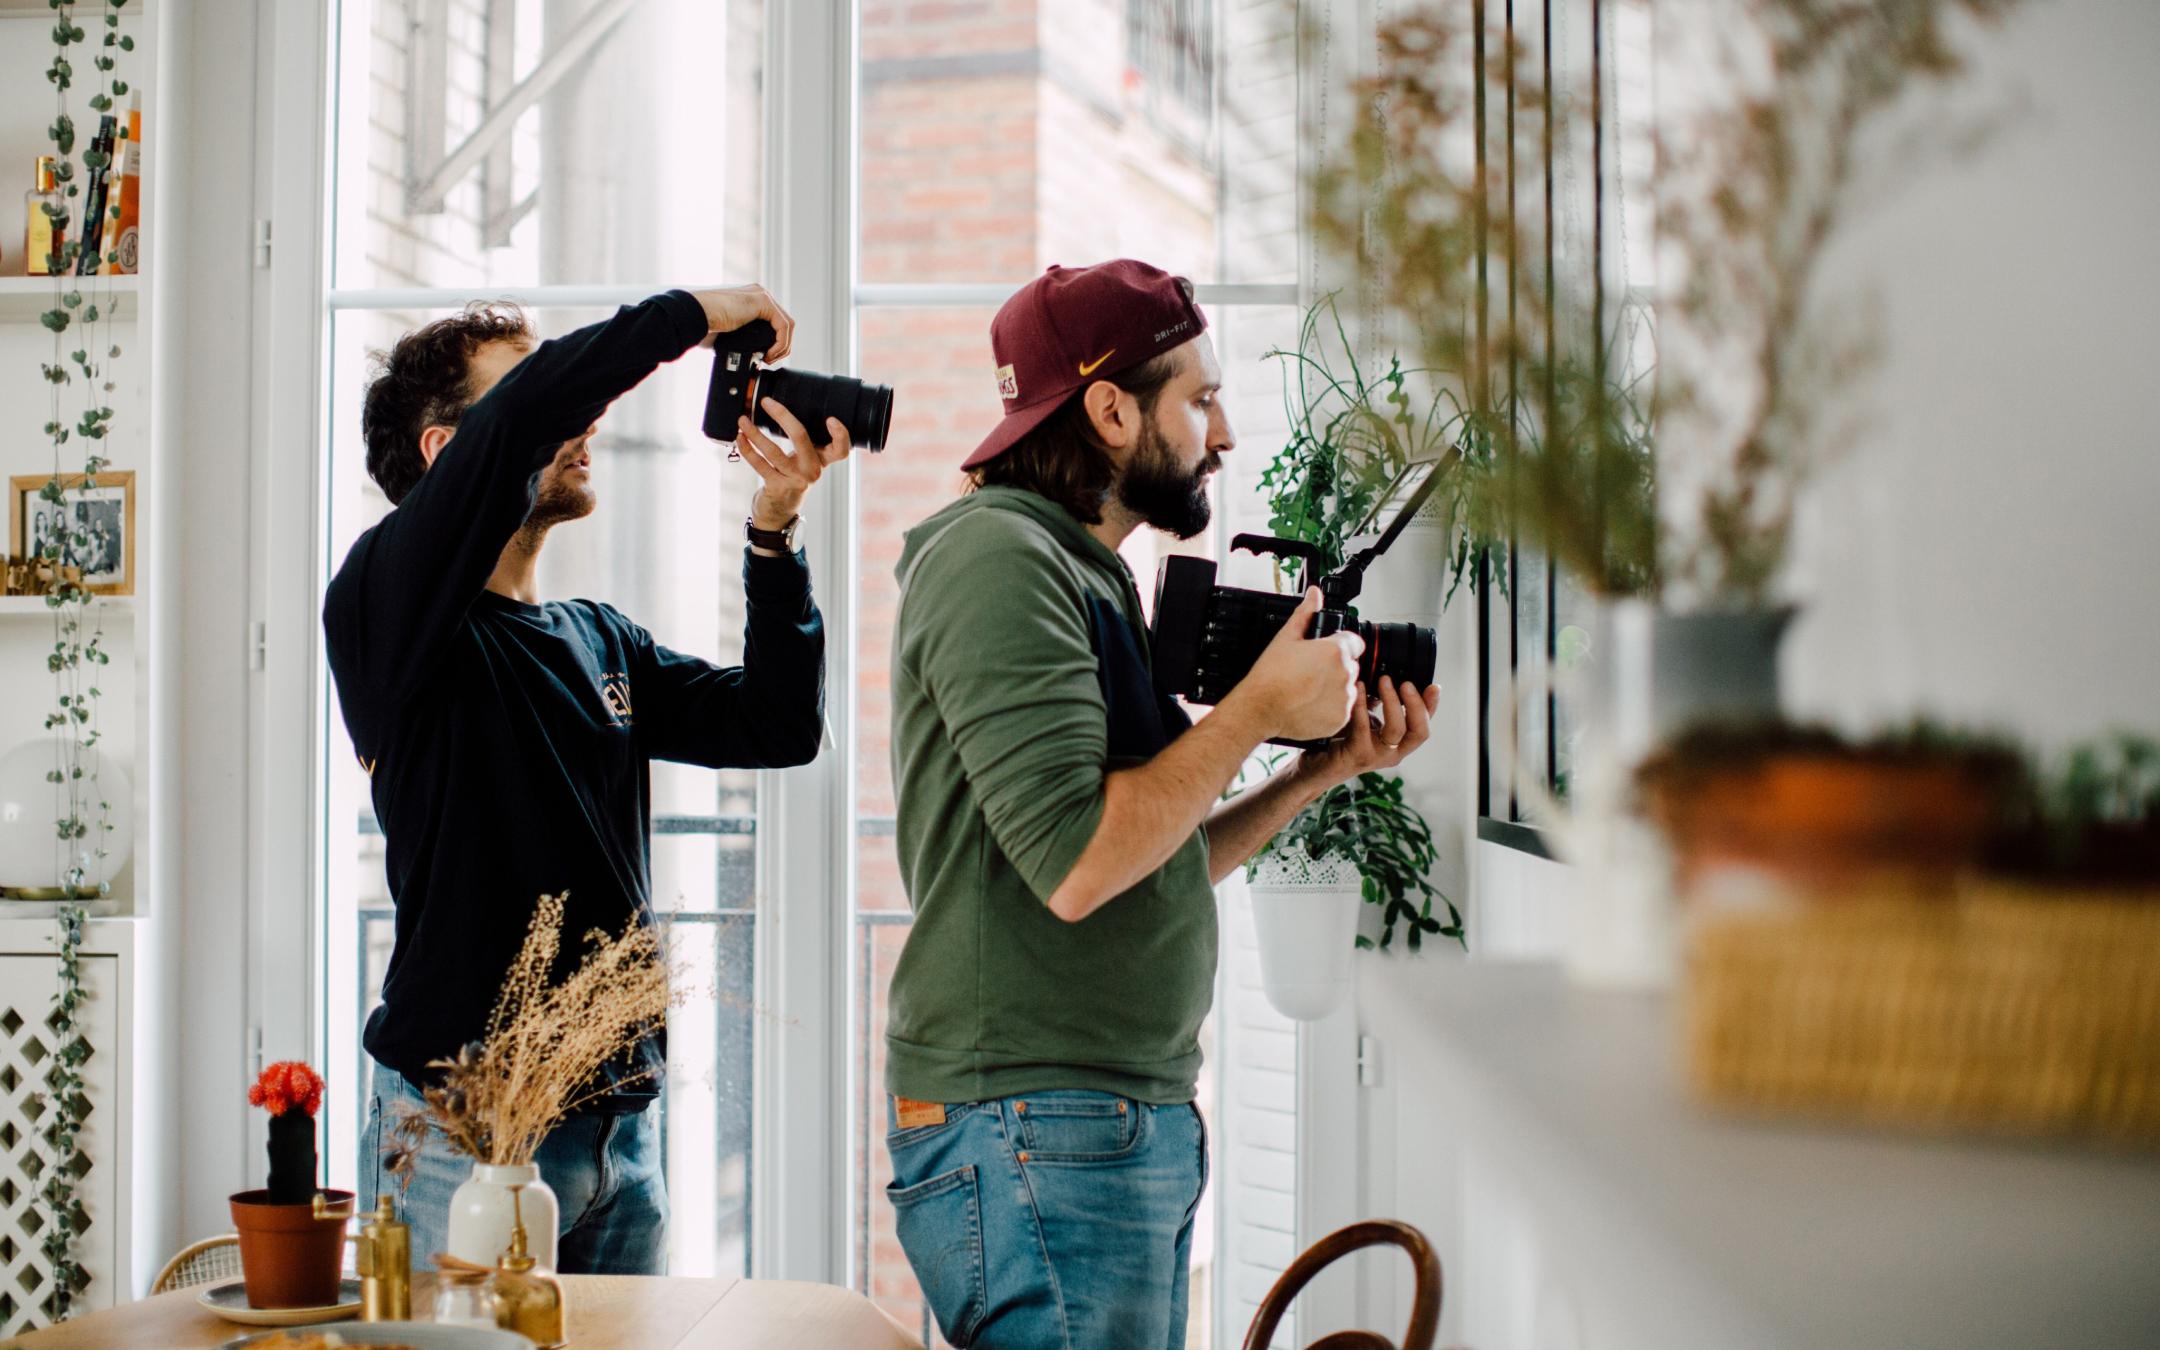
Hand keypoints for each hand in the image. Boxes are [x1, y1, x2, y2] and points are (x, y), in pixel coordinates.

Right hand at [691, 284, 793, 360]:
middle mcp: (758, 295)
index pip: (774, 323)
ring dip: (783, 346)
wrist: (696, 317)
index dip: (775, 343)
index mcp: (751, 301)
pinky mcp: (763, 301)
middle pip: (783, 323)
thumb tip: (751, 355)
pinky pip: (783, 325)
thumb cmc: (704, 326)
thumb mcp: (729, 334)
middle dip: (781, 345)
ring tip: (769, 359)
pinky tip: (769, 353)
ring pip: (787, 324)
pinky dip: (781, 342)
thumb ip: (743, 339)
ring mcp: (761, 295)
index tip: (765, 358)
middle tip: (770, 360)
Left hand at [739, 397, 852, 526]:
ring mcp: (795, 480)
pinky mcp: (777, 487)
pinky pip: (759, 463)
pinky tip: (740, 438)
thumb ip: (805, 445)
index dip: (841, 435)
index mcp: (821, 462)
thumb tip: (782, 412)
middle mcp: (811, 471)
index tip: (831, 419)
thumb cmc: (791, 481)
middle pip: (801, 437)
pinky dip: (747, 449)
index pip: (840, 450)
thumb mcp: (804, 464)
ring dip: (754, 433)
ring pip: (773, 450)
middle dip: (782, 416)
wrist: (780, 513)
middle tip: (767, 402)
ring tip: (742, 420)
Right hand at [1228, 588, 1363, 742]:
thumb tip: (1314, 594)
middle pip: (1350, 665)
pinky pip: (1342, 709)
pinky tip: (1310, 704)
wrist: (1260, 708)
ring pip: (1347, 688)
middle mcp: (1345, 673)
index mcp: (1336, 651)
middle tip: (1311, 672)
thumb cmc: (1271, 674)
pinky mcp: (1340, 718)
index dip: (1339, 645)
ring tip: (1309, 689)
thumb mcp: (1286, 637)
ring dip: (1334, 688)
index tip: (1325, 652)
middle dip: (1335, 667)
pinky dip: (1330, 708)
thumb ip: (1305, 613)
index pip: (1354, 642)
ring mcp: (1345, 698)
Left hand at [1296, 675, 1441, 790]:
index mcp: (1399, 743)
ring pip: (1396, 731)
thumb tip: (1385, 673)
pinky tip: (1357, 687)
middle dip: (1416, 705)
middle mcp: (1393, 753)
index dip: (1432, 706)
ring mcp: (1376, 757)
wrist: (1316, 767)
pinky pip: (1364, 728)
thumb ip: (1378, 702)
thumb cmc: (1342, 738)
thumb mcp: (1366, 718)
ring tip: (1384, 680)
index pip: (1423, 725)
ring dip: (1393, 703)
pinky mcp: (1357, 755)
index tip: (1433, 686)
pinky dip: (1362, 705)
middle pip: (1419, 732)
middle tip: (1405, 682)